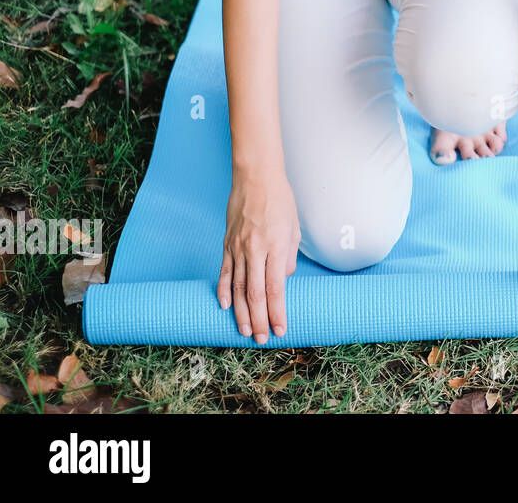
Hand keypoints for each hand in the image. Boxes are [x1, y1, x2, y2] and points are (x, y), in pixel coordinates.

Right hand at [218, 167, 300, 342]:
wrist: (256, 178)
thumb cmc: (281, 201)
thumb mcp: (295, 228)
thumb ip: (290, 256)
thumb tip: (285, 278)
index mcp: (277, 247)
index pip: (277, 288)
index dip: (278, 312)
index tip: (281, 329)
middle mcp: (256, 250)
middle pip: (256, 294)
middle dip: (260, 320)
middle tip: (263, 339)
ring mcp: (238, 248)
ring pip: (237, 288)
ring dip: (241, 313)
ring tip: (246, 331)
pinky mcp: (226, 245)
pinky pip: (223, 272)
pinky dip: (222, 292)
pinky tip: (224, 307)